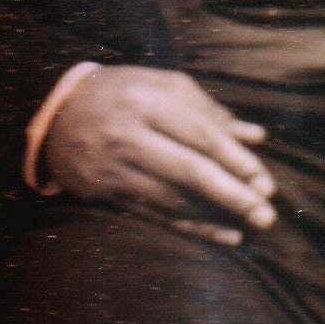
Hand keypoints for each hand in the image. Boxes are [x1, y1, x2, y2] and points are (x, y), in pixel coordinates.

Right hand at [41, 65, 276, 245]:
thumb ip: (211, 112)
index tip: (264, 180)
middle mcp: (131, 136)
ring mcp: (116, 169)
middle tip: (266, 214)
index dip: (234, 160)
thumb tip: (256, 137)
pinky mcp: (108, 194)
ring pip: (173, 199)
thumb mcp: (166, 87)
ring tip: (252, 225)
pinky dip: (193, 228)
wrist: (58, 115)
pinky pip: (156, 215)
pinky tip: (224, 236)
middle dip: (231, 195)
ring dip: (217, 216)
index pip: (200, 135)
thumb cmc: (126, 94)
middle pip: (188, 171)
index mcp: (150, 102)